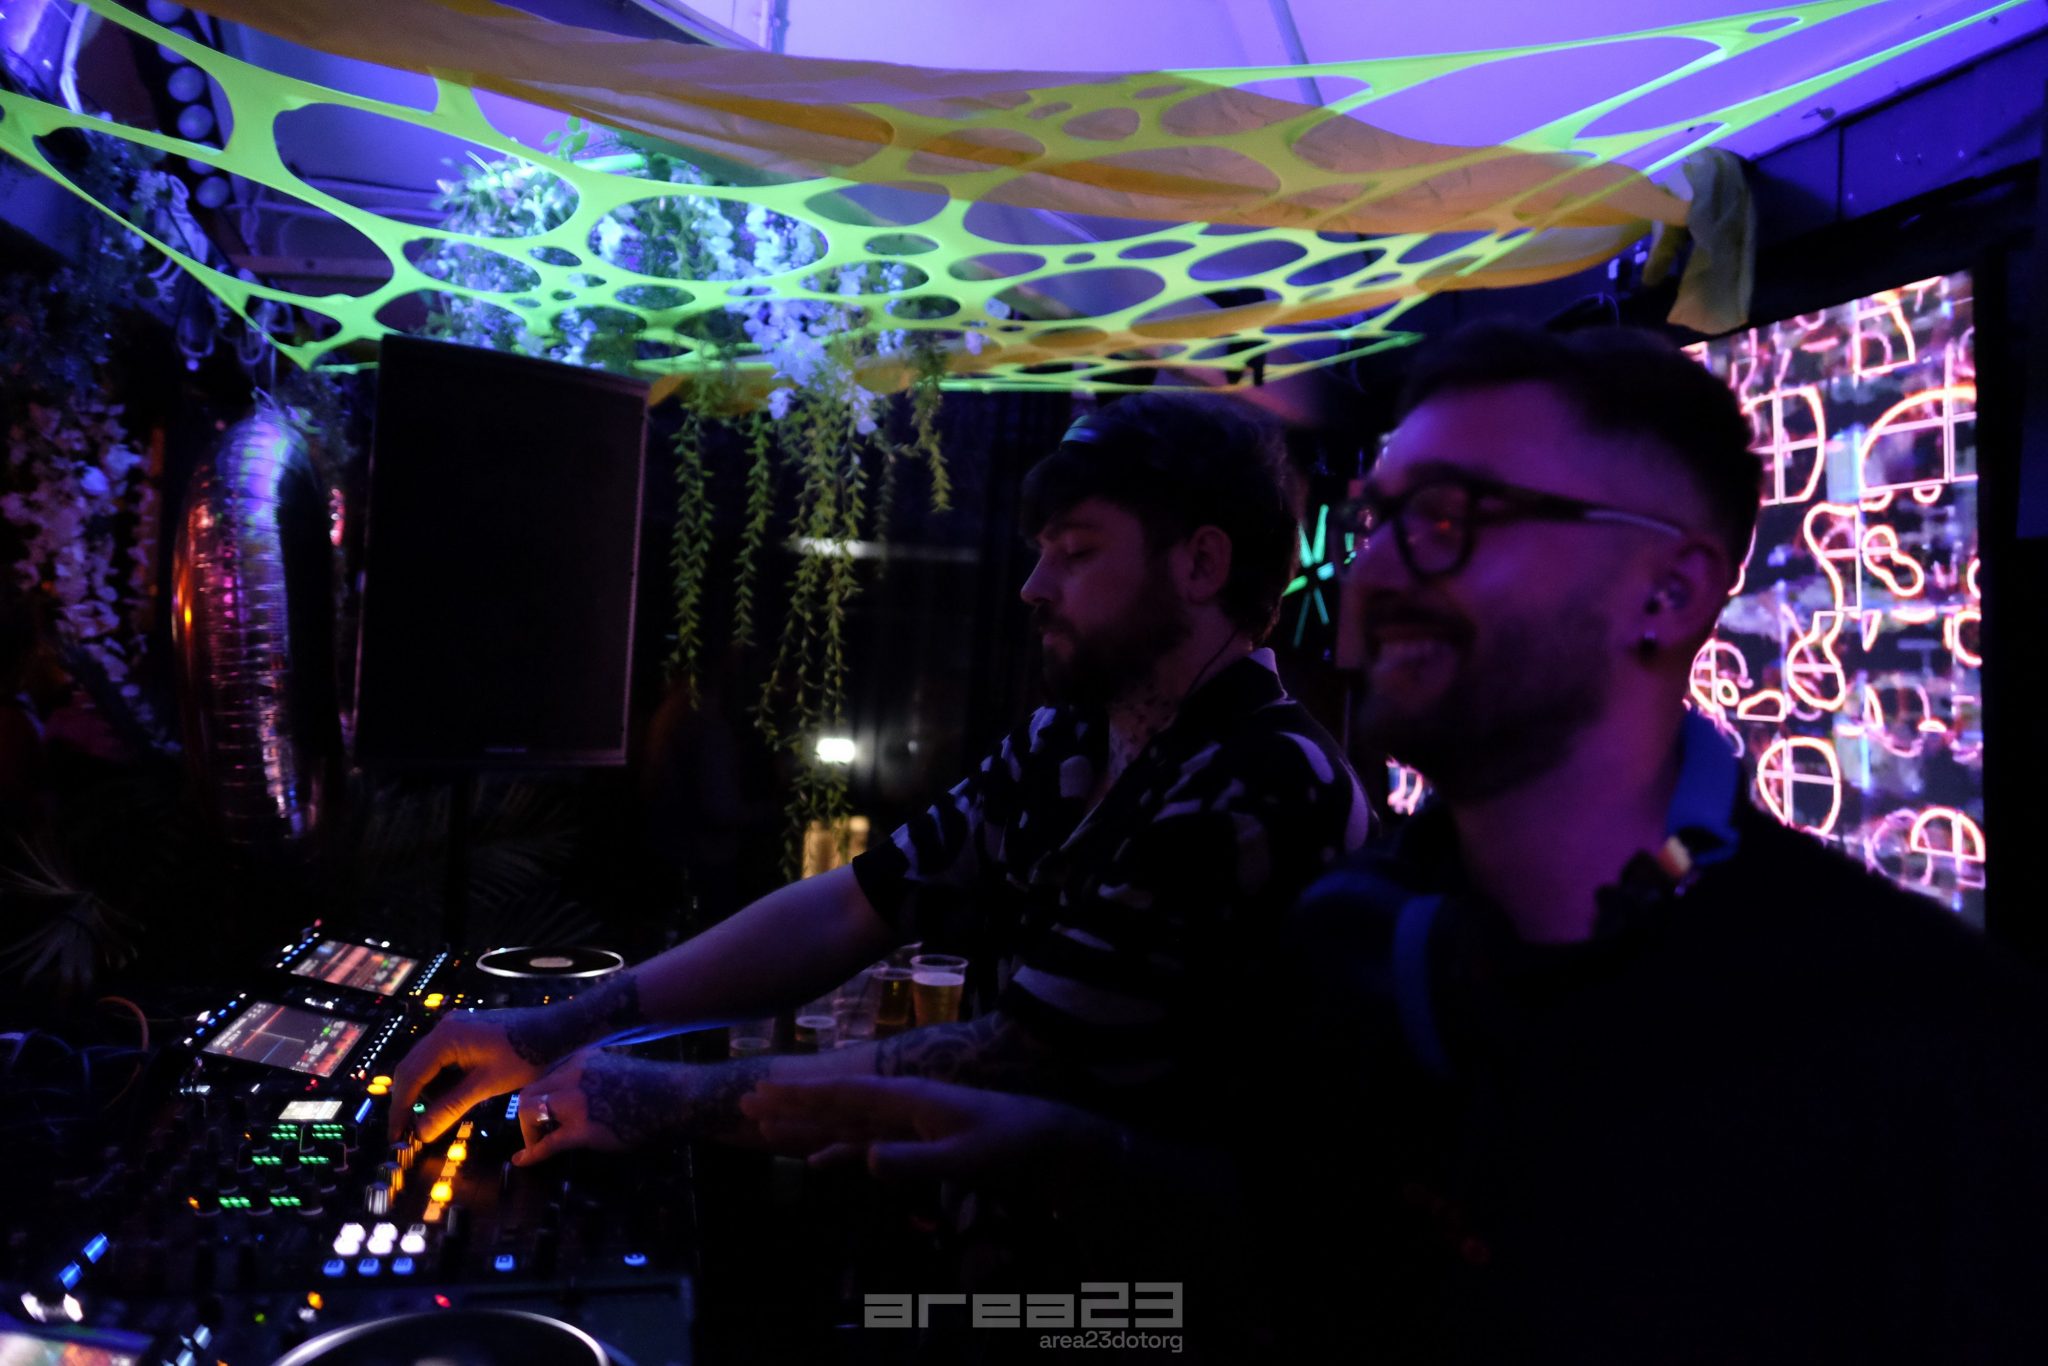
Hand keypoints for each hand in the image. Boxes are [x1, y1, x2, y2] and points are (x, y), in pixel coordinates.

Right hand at [387, 1006, 568, 1143]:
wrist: (555, 1030)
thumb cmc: (524, 1055)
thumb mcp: (486, 1085)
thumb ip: (451, 1108)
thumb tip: (421, 1133)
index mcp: (445, 1038)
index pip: (410, 1077)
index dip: (401, 1109)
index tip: (396, 1135)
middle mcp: (444, 1028)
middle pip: (412, 1069)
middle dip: (408, 1101)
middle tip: (405, 1132)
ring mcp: (454, 1029)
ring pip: (426, 1065)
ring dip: (424, 1093)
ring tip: (428, 1120)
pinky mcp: (465, 1033)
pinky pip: (441, 1060)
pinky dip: (439, 1082)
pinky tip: (447, 1101)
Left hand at [513, 1049, 690, 1165]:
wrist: (677, 1097)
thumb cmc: (656, 1088)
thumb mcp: (619, 1072)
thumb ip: (595, 1080)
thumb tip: (582, 1099)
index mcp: (583, 1060)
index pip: (546, 1077)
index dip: (541, 1099)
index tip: (543, 1115)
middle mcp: (574, 1074)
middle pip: (530, 1092)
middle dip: (527, 1116)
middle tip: (538, 1133)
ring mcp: (577, 1100)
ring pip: (530, 1112)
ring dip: (530, 1132)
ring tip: (539, 1145)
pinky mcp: (584, 1128)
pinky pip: (547, 1142)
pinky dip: (531, 1153)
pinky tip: (522, 1161)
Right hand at [740, 1076, 1121, 1184]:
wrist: (1046, 1141)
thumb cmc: (1008, 1146)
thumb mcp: (962, 1158)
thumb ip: (914, 1161)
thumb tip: (863, 1158)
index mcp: (907, 1098)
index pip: (843, 1094)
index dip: (800, 1095)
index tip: (761, 1091)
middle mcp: (900, 1103)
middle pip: (835, 1102)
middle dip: (790, 1103)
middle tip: (744, 1101)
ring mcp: (907, 1121)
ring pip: (844, 1121)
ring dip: (807, 1125)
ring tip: (764, 1128)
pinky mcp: (916, 1139)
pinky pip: (866, 1142)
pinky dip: (838, 1149)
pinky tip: (817, 1161)